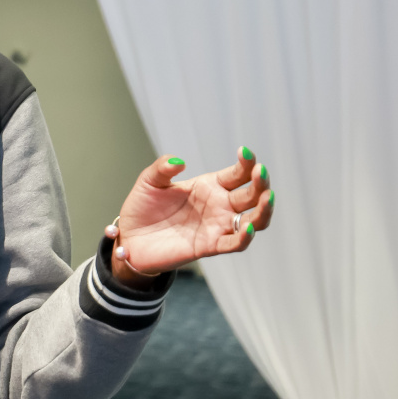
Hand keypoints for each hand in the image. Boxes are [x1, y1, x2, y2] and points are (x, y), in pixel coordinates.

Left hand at [110, 147, 273, 281]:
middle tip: (261, 172)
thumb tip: (179, 161)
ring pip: (253, 220)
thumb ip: (162, 168)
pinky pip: (234, 243)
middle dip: (261, 183)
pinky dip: (244, 237)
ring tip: (267, 198)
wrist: (131, 237)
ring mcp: (217, 226)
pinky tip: (248, 227)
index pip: (238, 174)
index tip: (245, 152)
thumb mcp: (150, 182)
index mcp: (210, 186)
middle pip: (251, 195)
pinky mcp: (209, 246)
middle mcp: (219, 206)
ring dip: (263, 210)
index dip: (246, 163)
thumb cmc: (143, 207)